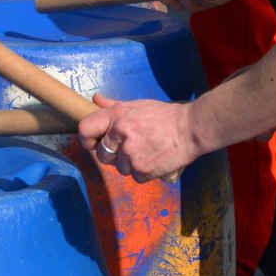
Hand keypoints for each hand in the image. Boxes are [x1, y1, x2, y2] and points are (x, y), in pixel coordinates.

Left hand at [79, 92, 196, 181]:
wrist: (191, 128)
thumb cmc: (165, 116)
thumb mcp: (137, 105)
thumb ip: (113, 106)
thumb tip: (95, 99)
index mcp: (116, 116)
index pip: (85, 130)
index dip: (87, 140)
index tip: (94, 144)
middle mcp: (120, 134)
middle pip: (102, 156)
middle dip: (113, 156)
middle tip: (131, 148)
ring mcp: (130, 153)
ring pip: (120, 168)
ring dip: (131, 164)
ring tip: (148, 151)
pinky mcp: (142, 169)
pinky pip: (135, 177)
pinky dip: (144, 172)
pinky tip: (155, 159)